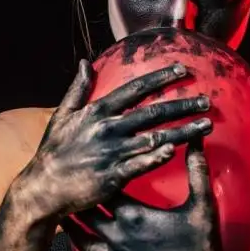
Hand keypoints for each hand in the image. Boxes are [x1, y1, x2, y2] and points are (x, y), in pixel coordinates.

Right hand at [13, 59, 211, 219]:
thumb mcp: (62, 115)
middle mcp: (108, 128)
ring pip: (155, 137)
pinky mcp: (114, 175)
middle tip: (206, 101)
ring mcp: (112, 152)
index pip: (134, 89)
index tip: (182, 70)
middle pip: (152, 112)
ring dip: (183, 131)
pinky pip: (143, 164)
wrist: (43, 187)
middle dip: (182, 104)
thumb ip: (78, 88)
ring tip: (206, 125)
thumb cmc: (53, 151)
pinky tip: (178, 150)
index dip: (160, 78)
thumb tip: (87, 63)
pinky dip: (160, 155)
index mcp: (97, 111)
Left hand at [62, 137, 231, 250]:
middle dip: (77, 201)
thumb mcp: (202, 204)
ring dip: (72, 232)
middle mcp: (119, 235)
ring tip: (61, 220)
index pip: (106, 190)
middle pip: (88, 213)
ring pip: (84, 243)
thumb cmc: (201, 245)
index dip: (95, 178)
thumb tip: (195, 140)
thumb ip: (196, 169)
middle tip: (65, 189)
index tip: (85, 166)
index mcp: (134, 214)